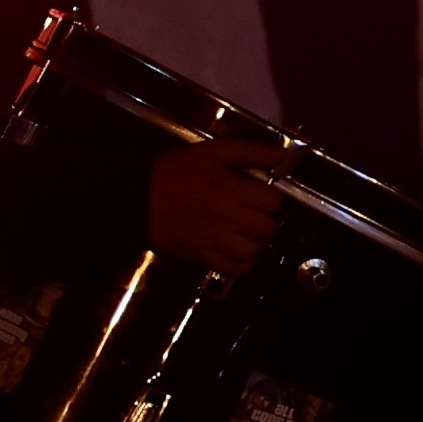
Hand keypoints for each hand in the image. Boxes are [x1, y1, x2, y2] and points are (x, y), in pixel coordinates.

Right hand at [145, 145, 283, 278]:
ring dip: (254, 241)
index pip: (273, 201)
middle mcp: (226, 217)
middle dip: (263, 218)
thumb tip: (283, 155)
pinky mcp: (203, 257)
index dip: (269, 196)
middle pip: (267, 227)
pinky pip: (235, 270)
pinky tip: (237, 250)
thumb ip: (250, 152)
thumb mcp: (212, 152)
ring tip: (244, 231)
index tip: (258, 193)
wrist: (139, 198)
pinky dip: (242, 263)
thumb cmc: (177, 171)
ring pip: (253, 250)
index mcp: (230, 189)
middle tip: (250, 212)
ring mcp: (215, 241)